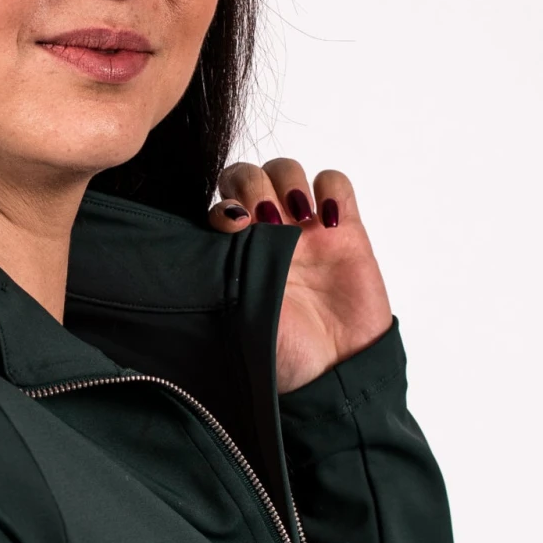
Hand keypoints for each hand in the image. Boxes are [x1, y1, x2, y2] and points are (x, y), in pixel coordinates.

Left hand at [208, 157, 392, 392]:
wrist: (334, 372)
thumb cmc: (281, 354)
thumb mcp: (237, 319)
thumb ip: (220, 281)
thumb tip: (197, 253)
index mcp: (236, 252)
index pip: (221, 200)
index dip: (226, 200)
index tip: (234, 227)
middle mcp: (267, 233)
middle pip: (250, 175)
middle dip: (254, 185)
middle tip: (267, 218)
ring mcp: (306, 228)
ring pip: (287, 170)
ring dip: (288, 181)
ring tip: (299, 216)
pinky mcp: (345, 229)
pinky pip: (335, 183)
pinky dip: (331, 190)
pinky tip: (330, 222)